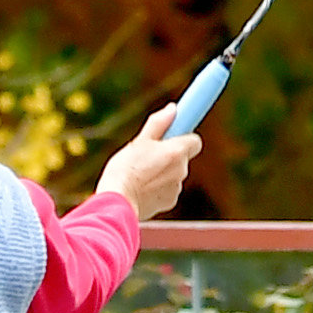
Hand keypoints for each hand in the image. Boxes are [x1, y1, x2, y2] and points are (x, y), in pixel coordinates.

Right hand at [96, 100, 201, 218]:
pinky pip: (167, 191)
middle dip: (169, 155)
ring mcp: (176, 188)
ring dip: (162, 172)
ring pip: (173, 175)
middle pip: (181, 158)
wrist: (117, 202)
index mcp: (177, 152)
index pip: (194, 141)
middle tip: (147, 155)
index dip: (183, 137)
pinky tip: (140, 188)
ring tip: (139, 174)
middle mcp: (182, 170)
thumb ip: (159, 124)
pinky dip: (157, 188)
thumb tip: (173, 109)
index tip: (171, 135)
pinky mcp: (169, 203)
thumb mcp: (139, 141)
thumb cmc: (125, 169)